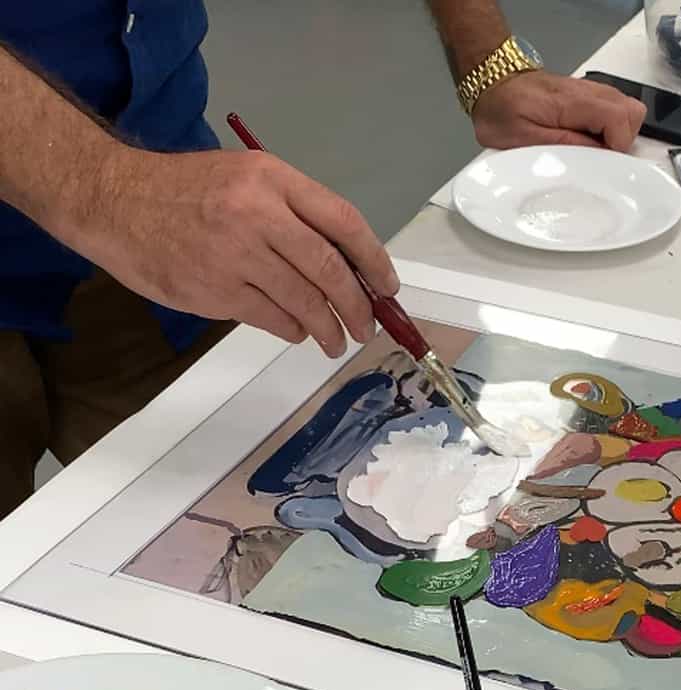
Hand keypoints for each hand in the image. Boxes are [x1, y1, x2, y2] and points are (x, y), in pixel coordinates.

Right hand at [80, 147, 397, 357]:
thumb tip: (349, 264)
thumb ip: (295, 212)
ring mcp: (234, 254)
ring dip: (328, 327)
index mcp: (273, 179)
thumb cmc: (189, 190)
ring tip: (337, 340)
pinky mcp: (213, 290)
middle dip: (357, 304)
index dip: (374, 259)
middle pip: (328, 268)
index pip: (343, 221)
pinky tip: (298, 331)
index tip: (387, 286)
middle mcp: (257, 214)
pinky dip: (292, 329)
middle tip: (368, 326)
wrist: (114, 200)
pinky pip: (270, 318)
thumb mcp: (247, 179)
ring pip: (303, 300)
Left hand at [471, 71, 645, 150]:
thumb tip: (596, 156)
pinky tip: (586, 139)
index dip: (616, 147)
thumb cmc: (501, 110)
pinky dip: (608, 128)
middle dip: (621, 141)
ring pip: (627, 111)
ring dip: (616, 135)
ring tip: (590, 149)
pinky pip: (613, 110)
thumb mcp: (523, 138)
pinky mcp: (587, 96)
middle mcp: (588, 91)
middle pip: (632, 113)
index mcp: (573, 101)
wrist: (492, 82)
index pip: (620, 119)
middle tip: (597, 157)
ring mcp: (590, 91)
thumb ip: (563, 146)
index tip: (598, 162)